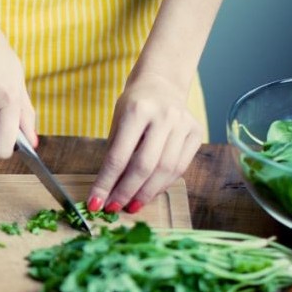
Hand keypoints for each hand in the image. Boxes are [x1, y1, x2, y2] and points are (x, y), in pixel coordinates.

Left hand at [88, 72, 202, 213]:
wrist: (162, 82)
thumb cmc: (134, 104)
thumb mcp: (117, 122)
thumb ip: (115, 153)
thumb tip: (107, 191)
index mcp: (137, 110)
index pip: (118, 156)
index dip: (106, 183)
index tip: (95, 202)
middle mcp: (164, 116)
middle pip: (145, 166)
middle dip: (127, 192)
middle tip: (114, 208)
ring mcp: (183, 124)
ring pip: (166, 170)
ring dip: (146, 193)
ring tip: (132, 206)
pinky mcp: (196, 133)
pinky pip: (180, 167)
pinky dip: (163, 184)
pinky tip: (150, 192)